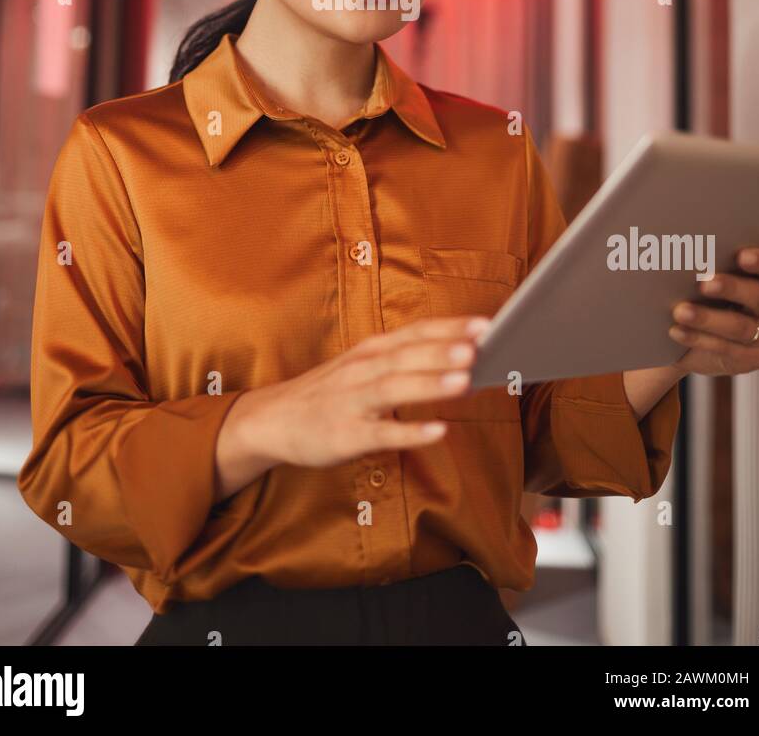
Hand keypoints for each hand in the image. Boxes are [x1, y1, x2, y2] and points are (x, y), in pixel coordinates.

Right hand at [230, 316, 489, 469]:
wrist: (273, 419)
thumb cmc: (331, 392)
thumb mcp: (363, 366)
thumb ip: (406, 362)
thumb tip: (462, 359)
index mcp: (371, 350)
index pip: (414, 332)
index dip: (449, 327)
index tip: (486, 324)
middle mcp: (362, 370)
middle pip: (406, 356)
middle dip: (443, 349)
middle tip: (481, 346)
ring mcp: (352, 402)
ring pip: (393, 388)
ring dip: (430, 383)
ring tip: (465, 379)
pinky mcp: (345, 435)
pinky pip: (381, 433)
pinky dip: (410, 432)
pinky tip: (438, 432)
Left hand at [667, 246, 758, 375]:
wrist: (700, 338)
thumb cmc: (711, 297)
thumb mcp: (716, 278)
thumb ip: (712, 266)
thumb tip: (686, 255)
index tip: (742, 256)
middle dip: (731, 288)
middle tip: (704, 284)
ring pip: (740, 327)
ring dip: (708, 319)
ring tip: (681, 312)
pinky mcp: (753, 359)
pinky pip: (726, 350)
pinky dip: (698, 339)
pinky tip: (677, 331)